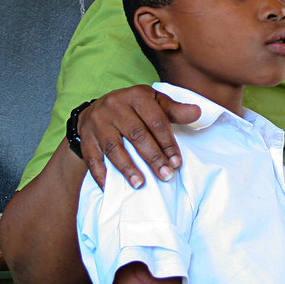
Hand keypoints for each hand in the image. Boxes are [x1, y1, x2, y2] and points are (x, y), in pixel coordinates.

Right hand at [78, 85, 200, 188]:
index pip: (156, 120)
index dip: (168, 142)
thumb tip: (197, 113)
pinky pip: (92, 158)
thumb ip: (174, 110)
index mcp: (136, 96)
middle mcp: (115, 106)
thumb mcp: (153, 102)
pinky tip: (110, 187)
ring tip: (140, 184)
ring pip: (114, 147)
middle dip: (153, 157)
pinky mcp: (86, 137)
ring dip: (127, 167)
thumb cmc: (131, 108)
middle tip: (165, 175)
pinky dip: (101, 174)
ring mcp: (98, 122)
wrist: (94, 110)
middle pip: (136, 134)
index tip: (177, 162)